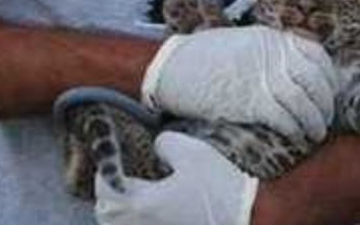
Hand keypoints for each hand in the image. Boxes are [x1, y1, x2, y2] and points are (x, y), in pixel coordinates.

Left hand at [95, 132, 257, 224]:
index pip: (105, 189)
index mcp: (142, 205)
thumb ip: (166, 143)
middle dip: (108, 193)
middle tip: (120, 176)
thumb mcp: (194, 154)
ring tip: (135, 193)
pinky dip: (136, 221)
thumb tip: (156, 146)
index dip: (106, 171)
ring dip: (120, 210)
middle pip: (106, 213)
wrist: (253, 221)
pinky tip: (152, 209)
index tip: (114, 158)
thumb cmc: (222, 191)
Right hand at [142, 27, 337, 142]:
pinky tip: (296, 136)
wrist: (172, 68)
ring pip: (304, 102)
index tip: (329, 91)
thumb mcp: (241, 42)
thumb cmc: (200, 57)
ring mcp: (263, 77)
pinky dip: (294, 129)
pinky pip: (285, 118)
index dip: (328, 75)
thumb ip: (267, 52)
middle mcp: (272, 55)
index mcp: (270, 38)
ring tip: (315, 133)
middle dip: (325, 102)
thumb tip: (289, 69)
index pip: (315, 53)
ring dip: (314, 121)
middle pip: (315, 80)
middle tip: (325, 118)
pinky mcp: (251, 101)